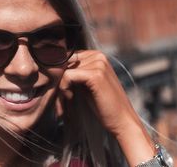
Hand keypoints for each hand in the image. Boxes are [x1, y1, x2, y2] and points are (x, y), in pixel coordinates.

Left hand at [57, 50, 155, 164]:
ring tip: (66, 101)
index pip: (68, 57)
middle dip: (59, 81)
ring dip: (60, 87)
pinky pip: (67, 76)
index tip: (62, 91)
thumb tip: (53, 68)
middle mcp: (98, 55)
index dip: (61, 74)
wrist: (122, 121)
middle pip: (64, 62)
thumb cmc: (103, 105)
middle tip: (62, 99)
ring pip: (64, 70)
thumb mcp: (87, 84)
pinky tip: (71, 98)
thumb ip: (76, 72)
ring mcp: (98, 64)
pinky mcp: (95, 75)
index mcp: (97, 55)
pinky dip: (64, 89)